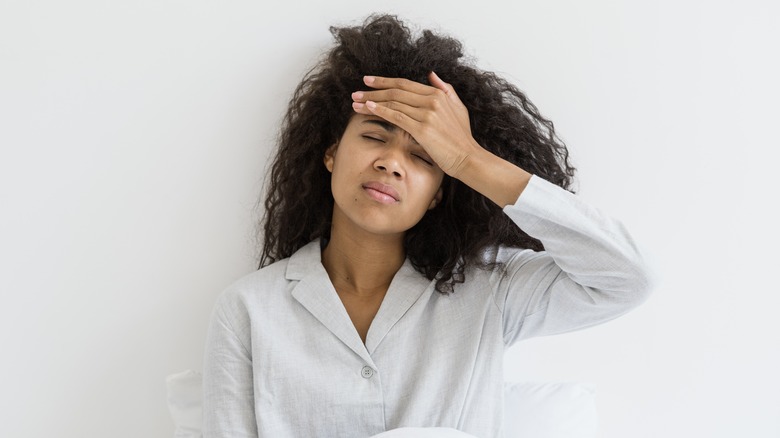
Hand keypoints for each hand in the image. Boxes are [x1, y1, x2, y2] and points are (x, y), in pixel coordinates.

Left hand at [351, 72, 481, 177]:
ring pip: (393, 103)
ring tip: (355, 102)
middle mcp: (432, 100)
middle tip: (356, 92)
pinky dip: (380, 111)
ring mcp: (427, 114)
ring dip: (371, 102)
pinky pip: (396, 116)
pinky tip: (367, 108)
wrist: (468, 158)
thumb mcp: (458, 107)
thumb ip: (445, 89)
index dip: (384, 81)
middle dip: (373, 90)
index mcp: (438, 94)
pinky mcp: (422, 129)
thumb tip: (431, 74)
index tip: (369, 81)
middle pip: (396, 91)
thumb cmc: (462, 137)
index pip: (405, 83)